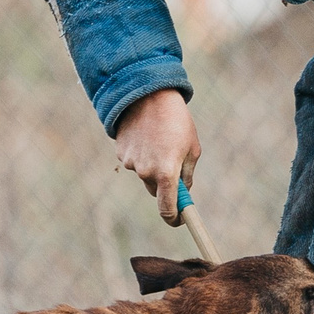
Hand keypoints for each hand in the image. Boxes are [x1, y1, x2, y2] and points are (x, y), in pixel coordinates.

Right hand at [114, 89, 200, 223]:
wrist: (147, 94)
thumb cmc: (177, 121)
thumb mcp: (192, 148)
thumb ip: (187, 174)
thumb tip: (184, 192)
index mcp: (166, 173)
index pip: (167, 209)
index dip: (174, 218)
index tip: (180, 220)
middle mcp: (146, 172)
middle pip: (156, 191)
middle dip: (165, 185)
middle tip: (174, 165)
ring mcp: (131, 163)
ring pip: (145, 175)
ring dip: (153, 165)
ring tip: (160, 140)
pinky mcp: (121, 153)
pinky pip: (134, 162)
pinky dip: (141, 154)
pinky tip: (147, 136)